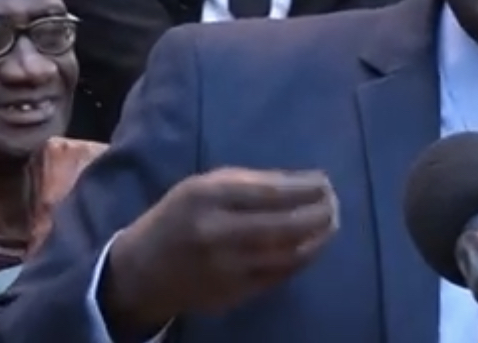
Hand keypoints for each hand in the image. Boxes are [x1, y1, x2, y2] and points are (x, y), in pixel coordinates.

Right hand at [100, 167, 338, 335]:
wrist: (142, 271)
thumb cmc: (181, 215)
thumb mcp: (205, 185)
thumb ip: (252, 182)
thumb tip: (304, 182)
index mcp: (209, 197)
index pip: (272, 192)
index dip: (305, 188)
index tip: (326, 182)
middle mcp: (218, 233)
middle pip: (285, 225)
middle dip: (318, 214)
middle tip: (334, 204)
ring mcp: (226, 268)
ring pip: (287, 254)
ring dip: (317, 239)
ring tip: (331, 224)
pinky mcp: (232, 294)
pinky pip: (278, 276)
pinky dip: (300, 260)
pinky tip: (311, 247)